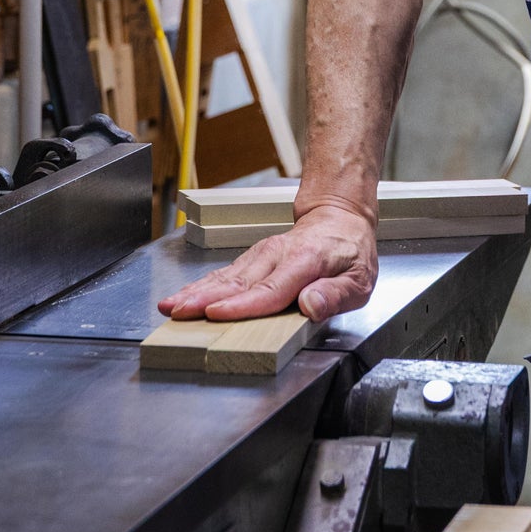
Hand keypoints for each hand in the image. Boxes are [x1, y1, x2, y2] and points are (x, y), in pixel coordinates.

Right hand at [158, 201, 377, 323]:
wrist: (339, 218)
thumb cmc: (350, 253)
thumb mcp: (360, 278)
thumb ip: (335, 295)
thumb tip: (310, 305)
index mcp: (305, 262)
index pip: (270, 289)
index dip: (242, 305)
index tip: (217, 313)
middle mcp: (277, 255)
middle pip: (238, 282)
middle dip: (204, 299)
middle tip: (178, 313)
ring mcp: (262, 255)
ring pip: (225, 276)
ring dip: (195, 292)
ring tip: (170, 306)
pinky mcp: (252, 259)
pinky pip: (224, 274)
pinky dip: (200, 286)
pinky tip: (182, 297)